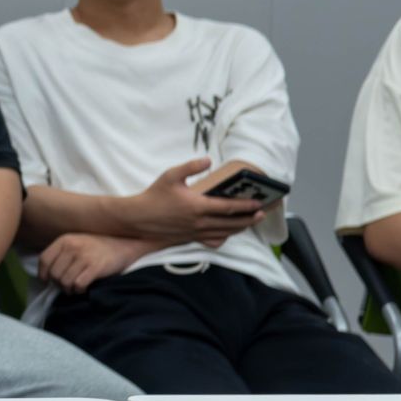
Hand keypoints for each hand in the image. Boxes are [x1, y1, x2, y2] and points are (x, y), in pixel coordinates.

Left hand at [40, 233, 149, 293]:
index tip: (47, 281)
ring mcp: (84, 257)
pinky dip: (79, 290)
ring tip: (75, 287)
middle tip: (67, 286)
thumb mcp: (76, 242)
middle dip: (59, 284)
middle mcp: (72, 247)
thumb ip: (62, 253)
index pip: (44, 260)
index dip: (43, 274)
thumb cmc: (98, 246)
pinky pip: (78, 285)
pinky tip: (83, 288)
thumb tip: (48, 274)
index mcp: (64, 240)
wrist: (124, 245)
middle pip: (54, 274)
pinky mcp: (95, 267)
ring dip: (69, 289)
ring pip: (65, 282)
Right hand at [121, 158, 265, 245]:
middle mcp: (199, 222)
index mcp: (197, 206)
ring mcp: (196, 232)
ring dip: (241, 228)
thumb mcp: (170, 175)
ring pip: (225, 233)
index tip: (259, 203)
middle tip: (262, 213)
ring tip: (250, 222)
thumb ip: (191, 167)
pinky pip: (213, 241)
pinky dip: (224, 237)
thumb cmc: (154, 195)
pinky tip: (228, 233)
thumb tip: (209, 160)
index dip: (246, 206)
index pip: (229, 208)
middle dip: (250, 219)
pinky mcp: (190, 238)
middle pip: (232, 223)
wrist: (138, 218)